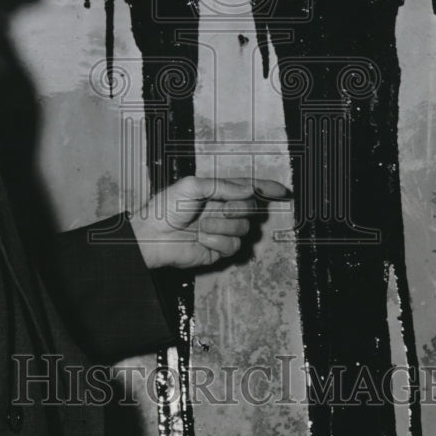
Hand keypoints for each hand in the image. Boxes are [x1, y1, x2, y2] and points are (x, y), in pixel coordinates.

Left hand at [129, 175, 291, 269]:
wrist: (153, 236)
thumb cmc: (165, 208)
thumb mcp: (191, 186)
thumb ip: (222, 186)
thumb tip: (248, 188)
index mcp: (217, 193)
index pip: (247, 188)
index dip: (265, 189)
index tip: (282, 192)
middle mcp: (222, 211)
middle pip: (250, 208)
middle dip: (237, 208)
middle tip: (219, 210)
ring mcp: (222, 231)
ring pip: (243, 229)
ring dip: (222, 227)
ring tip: (201, 227)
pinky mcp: (218, 250)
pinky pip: (233, 246)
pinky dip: (217, 242)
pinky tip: (202, 240)